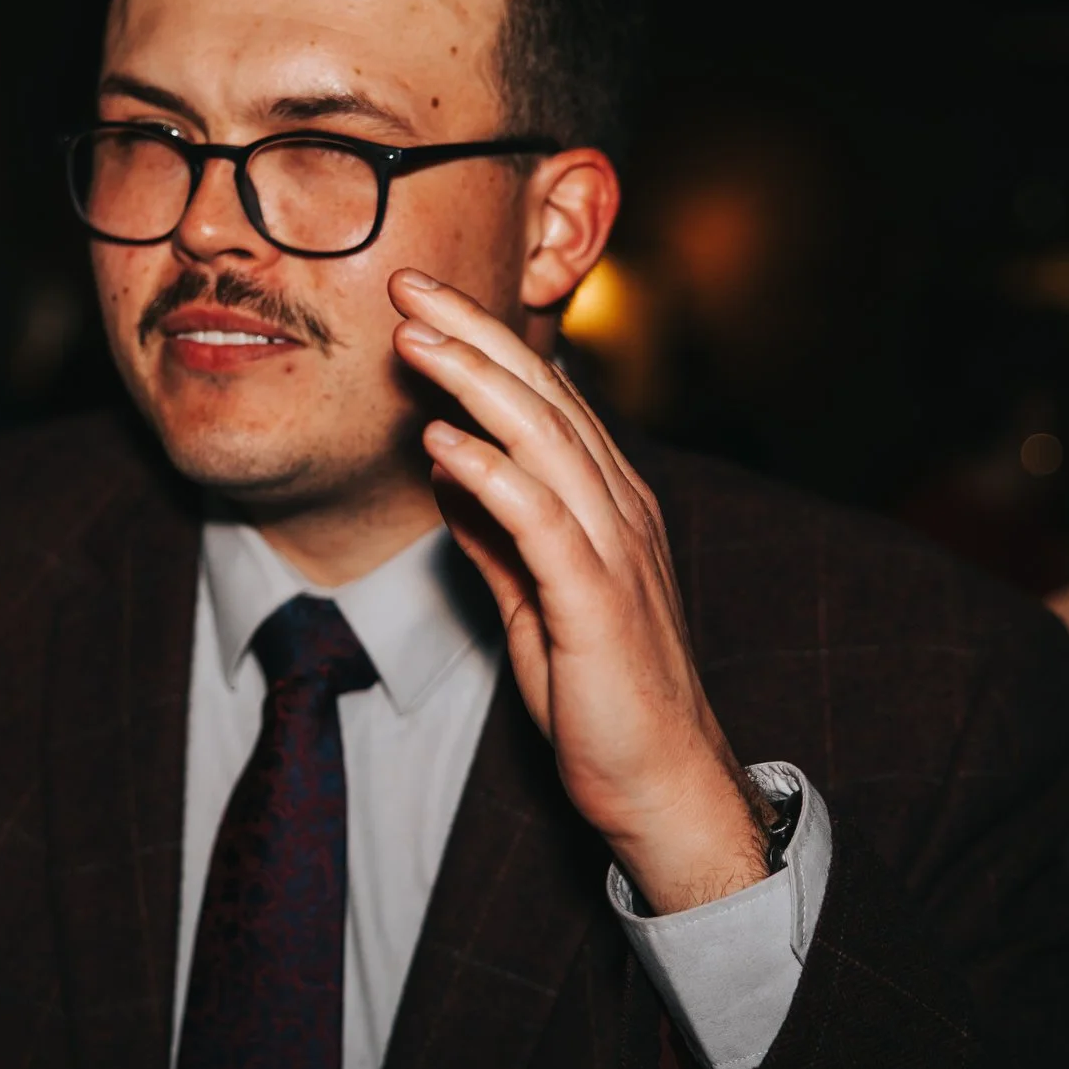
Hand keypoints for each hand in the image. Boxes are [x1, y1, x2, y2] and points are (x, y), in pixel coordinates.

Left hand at [388, 269, 769, 913]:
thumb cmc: (599, 695)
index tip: (422, 301)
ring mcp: (615, 553)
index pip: (544, 398)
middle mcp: (621, 511)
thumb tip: (447, 471)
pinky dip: (492, 474)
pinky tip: (442, 443)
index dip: (484, 341)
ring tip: (414, 340)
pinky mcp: (599, 603)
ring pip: (546, 441)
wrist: (660, 784)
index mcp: (608, 503)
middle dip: (475, 332)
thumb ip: (496, 532)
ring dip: (475, 384)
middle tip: (409, 283)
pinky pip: (542, 522)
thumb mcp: (532, 598)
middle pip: (546, 397)